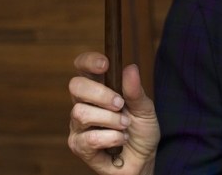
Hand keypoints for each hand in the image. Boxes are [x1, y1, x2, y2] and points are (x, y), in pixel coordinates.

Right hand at [69, 52, 159, 174]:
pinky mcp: (79, 146)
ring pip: (81, 113)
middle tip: (120, 104)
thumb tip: (130, 68)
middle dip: (101, 94)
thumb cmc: (140, 132)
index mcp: (99, 89)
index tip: (105, 64)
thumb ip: (136, 91)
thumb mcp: (145, 109)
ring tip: (124, 126)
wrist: (143, 160)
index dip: (88, 61)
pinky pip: (89, 138)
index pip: (83, 68)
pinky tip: (120, 141)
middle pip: (76, 86)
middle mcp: (84, 104)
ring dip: (110, 120)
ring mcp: (78, 125)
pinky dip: (111, 138)